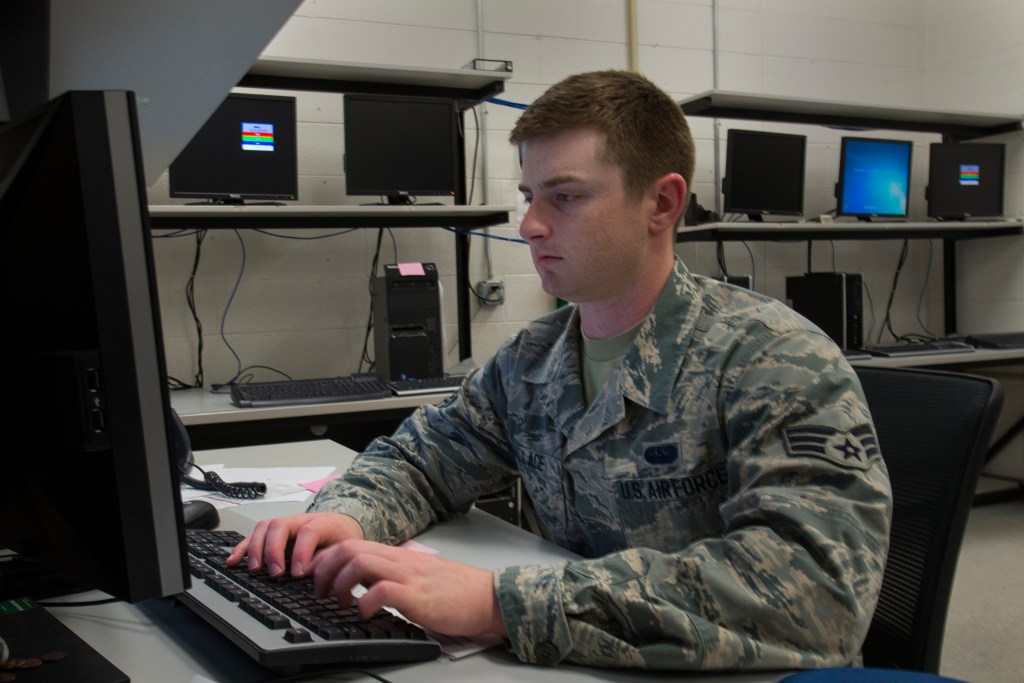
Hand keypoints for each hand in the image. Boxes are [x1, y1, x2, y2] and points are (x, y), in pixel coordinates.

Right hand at [226, 512, 363, 577]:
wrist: (342, 525)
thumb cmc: (341, 539)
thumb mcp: (345, 549)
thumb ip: (331, 559)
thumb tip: (314, 575)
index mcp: (323, 523)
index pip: (309, 532)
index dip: (301, 552)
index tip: (298, 574)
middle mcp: (300, 520)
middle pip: (280, 525)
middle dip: (274, 550)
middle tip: (275, 573)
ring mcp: (285, 524)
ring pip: (264, 527)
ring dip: (256, 548)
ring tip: (254, 569)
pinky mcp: (272, 533)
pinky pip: (253, 535)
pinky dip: (241, 548)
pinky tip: (233, 561)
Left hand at [309, 539, 507, 638]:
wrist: (488, 597)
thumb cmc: (457, 591)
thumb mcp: (418, 577)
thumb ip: (392, 576)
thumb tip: (365, 585)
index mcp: (398, 556)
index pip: (353, 544)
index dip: (326, 559)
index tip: (316, 578)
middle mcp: (400, 561)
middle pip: (349, 548)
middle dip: (325, 569)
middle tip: (321, 592)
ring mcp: (408, 576)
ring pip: (359, 562)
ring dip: (340, 583)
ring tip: (341, 603)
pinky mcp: (417, 596)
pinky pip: (382, 591)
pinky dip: (365, 602)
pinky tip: (364, 614)